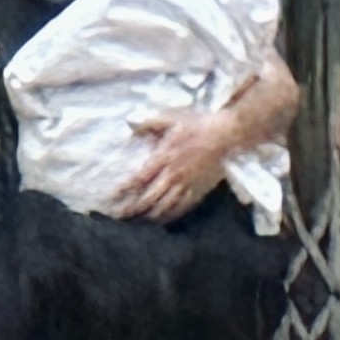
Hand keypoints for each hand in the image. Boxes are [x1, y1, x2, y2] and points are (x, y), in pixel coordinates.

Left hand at [115, 111, 236, 221]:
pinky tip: (162, 220)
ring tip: (137, 220)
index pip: (139, 179)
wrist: (228, 135)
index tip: (112, 197)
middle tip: (119, 215)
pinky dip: (169, 216)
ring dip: (148, 216)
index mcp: (164, 157)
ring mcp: (187, 185)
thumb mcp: (172, 118)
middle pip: (148, 199)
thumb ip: (150, 124)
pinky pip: (182, 208)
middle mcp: (173, 175)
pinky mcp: (199, 190)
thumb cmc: (200, 125)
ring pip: (164, 207)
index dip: (124, 190)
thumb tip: (131, 128)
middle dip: (132, 209)